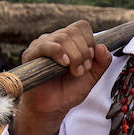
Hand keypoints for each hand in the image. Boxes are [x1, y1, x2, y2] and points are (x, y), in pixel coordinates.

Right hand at [13, 20, 110, 134]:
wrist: (53, 108)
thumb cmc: (69, 91)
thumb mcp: (92, 77)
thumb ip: (102, 62)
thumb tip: (102, 46)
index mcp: (70, 41)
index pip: (81, 27)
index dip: (89, 41)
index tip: (89, 61)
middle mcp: (55, 39)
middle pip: (73, 31)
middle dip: (83, 52)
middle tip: (82, 70)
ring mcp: (42, 45)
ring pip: (62, 37)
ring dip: (74, 56)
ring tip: (75, 72)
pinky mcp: (31, 54)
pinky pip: (46, 46)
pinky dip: (59, 53)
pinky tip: (64, 64)